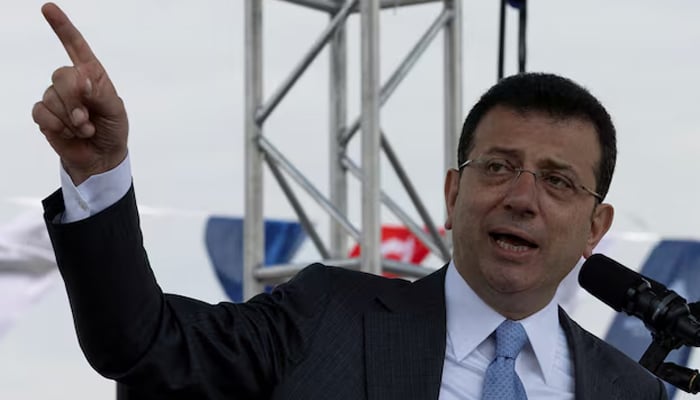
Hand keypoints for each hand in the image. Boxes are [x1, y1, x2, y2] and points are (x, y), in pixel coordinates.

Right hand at [32, 3, 127, 184]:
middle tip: (86, 119)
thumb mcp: (116, 111)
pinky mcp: (45, 114)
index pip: (76, 46)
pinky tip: (68, 133)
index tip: (48, 8)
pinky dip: (57, 125)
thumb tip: (82, 80)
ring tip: (83, 129)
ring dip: (70, 119)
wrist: (101, 157)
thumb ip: (101, 93)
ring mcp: (56, 97)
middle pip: (62, 75)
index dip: (62, 27)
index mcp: (92, 75)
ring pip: (52, 96)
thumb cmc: (112, 129)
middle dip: (75, 100)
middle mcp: (72, 82)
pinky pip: (41, 112)